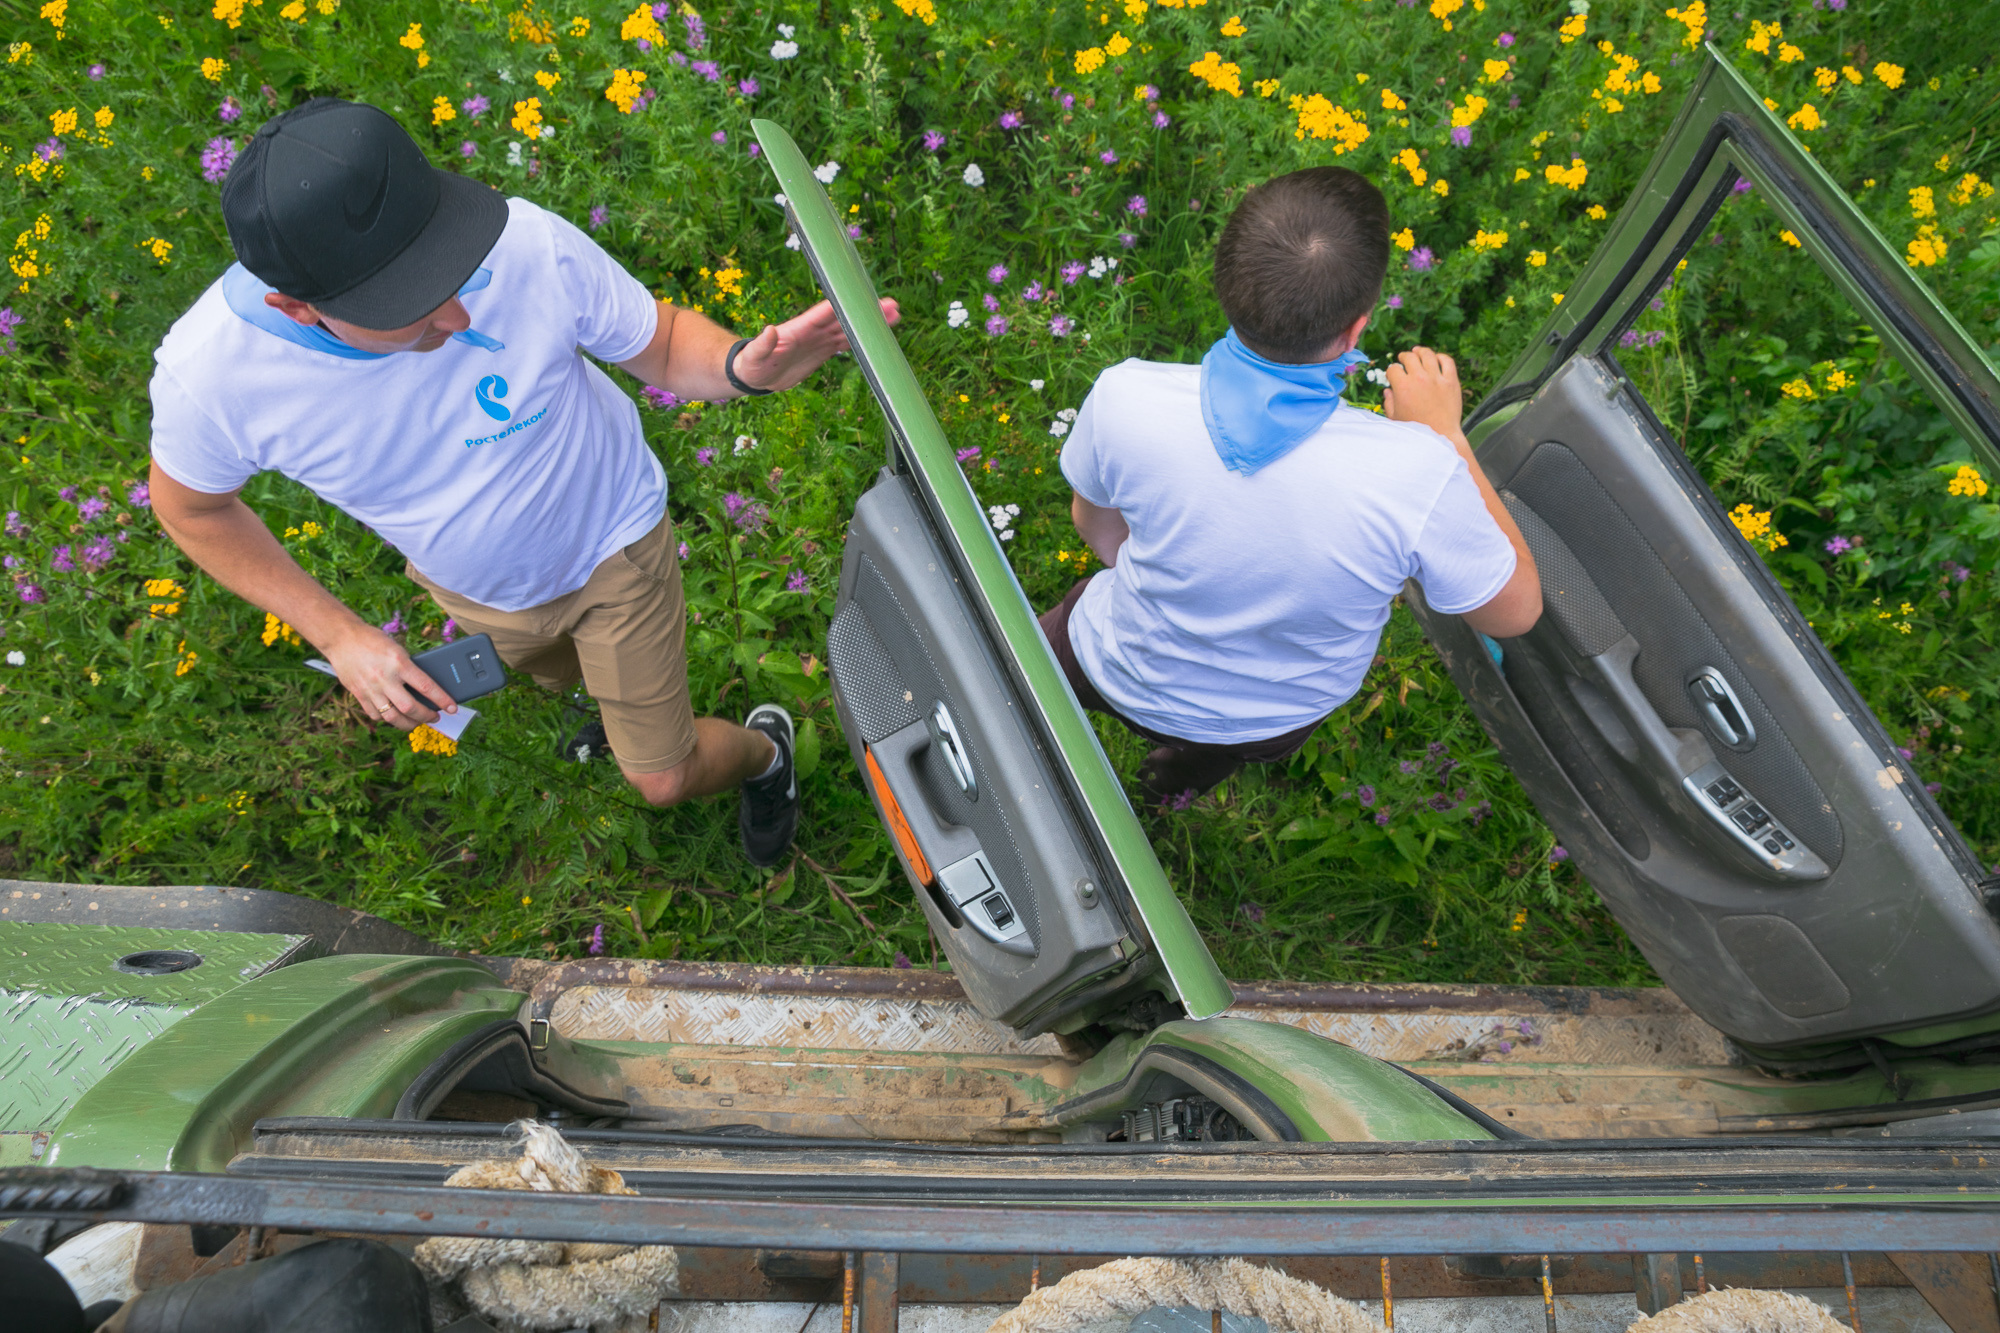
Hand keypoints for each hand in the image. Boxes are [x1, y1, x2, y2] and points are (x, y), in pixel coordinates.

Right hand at [323, 624, 453, 731]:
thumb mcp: (397, 649)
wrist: (341, 637)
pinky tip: (393, 716)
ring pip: (392, 716)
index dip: (442, 700)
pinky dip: (386, 719)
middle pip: (410, 707)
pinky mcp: (358, 694)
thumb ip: (408, 667)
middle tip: (434, 717)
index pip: (426, 686)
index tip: (452, 708)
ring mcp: (370, 688)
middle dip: (426, 716)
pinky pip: (375, 714)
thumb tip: (424, 688)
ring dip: (408, 723)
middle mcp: (385, 677)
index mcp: (399, 662)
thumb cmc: (372, 639)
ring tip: (416, 722)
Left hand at [728, 297, 900, 393]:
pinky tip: (878, 335)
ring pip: (849, 328)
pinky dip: (862, 338)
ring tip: (894, 314)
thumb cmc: (751, 365)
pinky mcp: (823, 350)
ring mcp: (819, 340)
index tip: (860, 299)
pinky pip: (846, 342)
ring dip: (870, 323)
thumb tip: (770, 330)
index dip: (842, 307)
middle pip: (843, 317)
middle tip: (891, 305)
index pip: (823, 315)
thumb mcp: (753, 357)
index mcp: (798, 329)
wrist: (755, 375)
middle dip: (865, 312)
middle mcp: (812, 331)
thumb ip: (761, 344)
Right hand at [1382, 345, 1465, 442]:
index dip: (1391, 371)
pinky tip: (1436, 358)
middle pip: (1409, 357)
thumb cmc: (1416, 430)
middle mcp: (1419, 378)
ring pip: (1428, 354)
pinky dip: (1440, 357)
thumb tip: (1388, 391)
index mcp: (1402, 387)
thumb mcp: (1395, 417)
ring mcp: (1437, 378)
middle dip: (1403, 357)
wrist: (1440, 436)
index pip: (1393, 369)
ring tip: (1418, 351)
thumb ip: (1389, 402)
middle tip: (1403, 358)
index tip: (1392, 374)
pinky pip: (1447, 361)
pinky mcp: (1452, 381)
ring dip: (1420, 351)